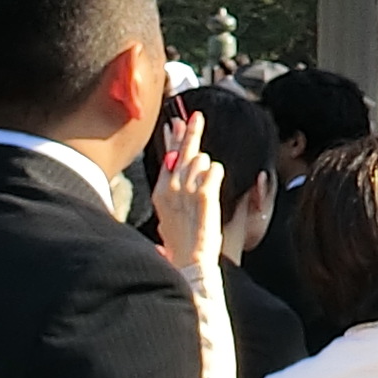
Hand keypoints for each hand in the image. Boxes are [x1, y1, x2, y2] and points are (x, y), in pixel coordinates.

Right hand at [150, 117, 220, 269]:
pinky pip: (215, 169)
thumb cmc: (182, 243)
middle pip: (183, 150)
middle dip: (191, 132)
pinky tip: (214, 185)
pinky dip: (217, 175)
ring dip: (208, 170)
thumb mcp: (168, 215)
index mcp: (161, 191)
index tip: (176, 124)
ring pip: (202, 160)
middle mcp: (171, 187)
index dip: (173, 139)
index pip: (167, 157)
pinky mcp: (205, 193)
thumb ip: (171, 191)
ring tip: (206, 190)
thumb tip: (171, 169)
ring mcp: (187, 189)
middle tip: (196, 117)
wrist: (190, 261)